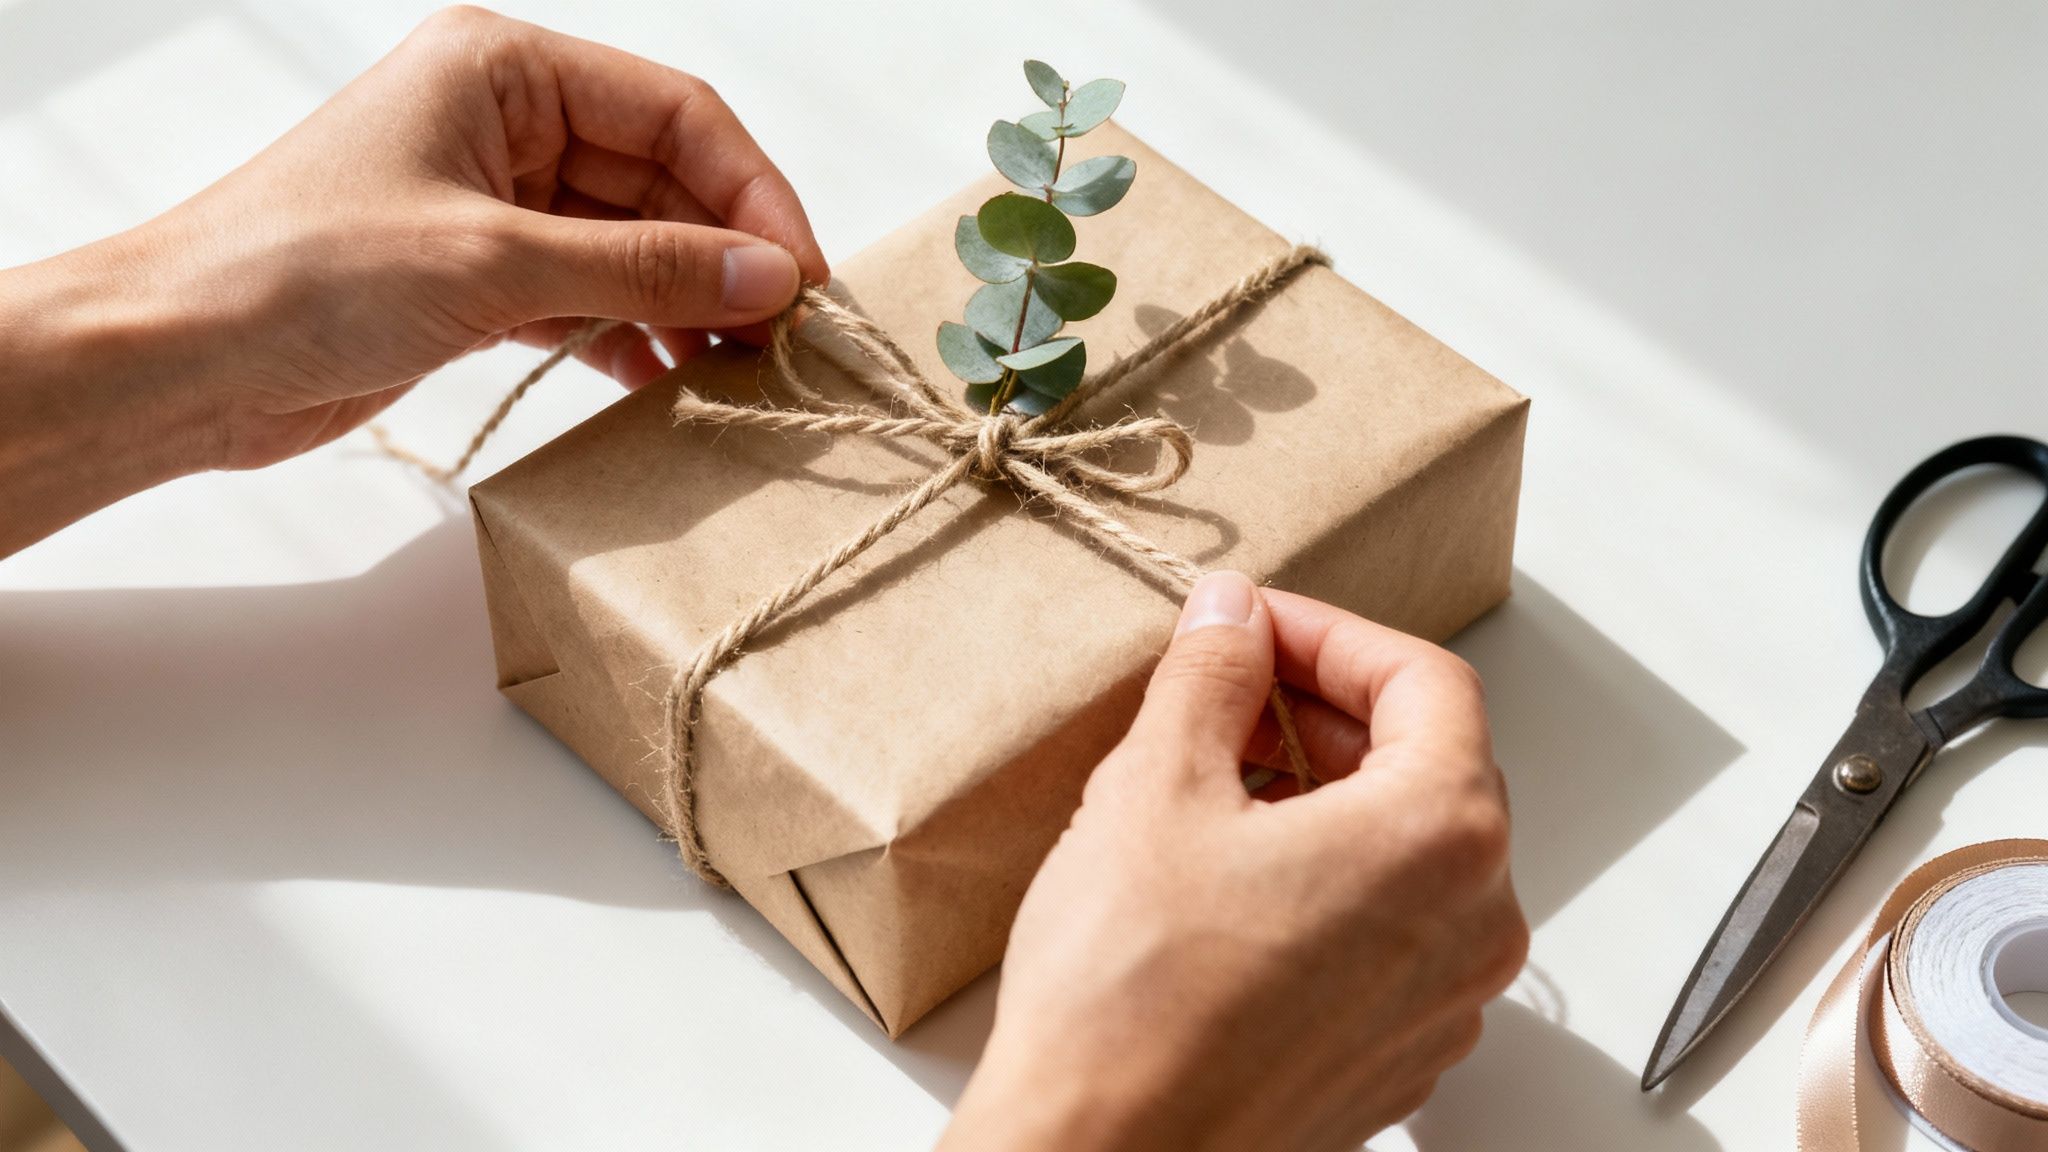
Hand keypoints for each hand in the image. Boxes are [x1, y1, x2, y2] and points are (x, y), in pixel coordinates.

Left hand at [0, 6, 825, 553]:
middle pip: (663, 182)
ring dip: (688, 304)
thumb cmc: (301, 273)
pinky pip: (592, 296)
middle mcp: (505, 125)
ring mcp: (495, 204)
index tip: (802, 275)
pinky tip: (670, 383)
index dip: (753, 193)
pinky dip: (635, 336)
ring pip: (633, 245)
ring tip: (741, 369)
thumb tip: (770, 279)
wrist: (182, 360)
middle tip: (786, 336)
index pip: (675, 114)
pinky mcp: (481, 279)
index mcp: (503, 71)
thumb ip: (644, 268)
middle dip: (727, 257)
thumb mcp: (495, 262)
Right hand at [941, 572, 1528, 1151]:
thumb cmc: (1131, 997)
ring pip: (1406, 853)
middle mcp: (1474, 925)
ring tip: (1213, 783)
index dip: (1329, 635)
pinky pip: (1386, 933)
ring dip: (1322, 797)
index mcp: (1440, 838)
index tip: (1253, 628)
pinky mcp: (1392, 1057)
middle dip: (1325, 713)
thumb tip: (1233, 617)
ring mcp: (1441, 1003)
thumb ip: (1212, 673)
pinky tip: (1226, 881)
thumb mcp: (1156, 785)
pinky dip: (1324, 881)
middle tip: (1226, 692)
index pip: (1425, 682)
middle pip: (1428, 766)